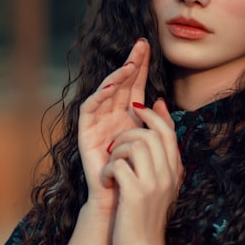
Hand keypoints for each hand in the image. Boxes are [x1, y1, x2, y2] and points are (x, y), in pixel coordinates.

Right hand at [78, 39, 149, 210]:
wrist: (121, 198)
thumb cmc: (139, 172)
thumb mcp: (153, 143)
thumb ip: (158, 123)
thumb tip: (160, 100)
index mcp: (128, 116)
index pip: (135, 85)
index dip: (141, 66)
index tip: (148, 46)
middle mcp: (112, 115)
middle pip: (121, 84)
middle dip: (130, 64)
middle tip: (140, 45)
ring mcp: (97, 122)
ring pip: (105, 93)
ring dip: (116, 78)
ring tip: (129, 66)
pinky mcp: (84, 132)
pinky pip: (89, 108)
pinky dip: (99, 96)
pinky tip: (111, 87)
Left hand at [100, 99, 182, 244]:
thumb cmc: (146, 217)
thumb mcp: (159, 185)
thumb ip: (159, 158)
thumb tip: (156, 127)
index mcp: (174, 171)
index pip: (167, 131)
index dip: (150, 116)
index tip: (135, 112)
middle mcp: (167, 175)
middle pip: (150, 134)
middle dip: (126, 134)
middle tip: (115, 150)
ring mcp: (153, 184)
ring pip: (134, 144)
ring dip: (116, 152)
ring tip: (112, 167)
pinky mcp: (135, 195)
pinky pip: (118, 164)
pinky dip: (107, 170)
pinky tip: (107, 182)